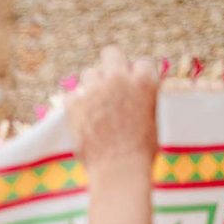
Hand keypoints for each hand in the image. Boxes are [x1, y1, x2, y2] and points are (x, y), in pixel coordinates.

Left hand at [65, 46, 159, 182]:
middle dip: (111, 65)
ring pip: (89, 74)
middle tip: (108, 82)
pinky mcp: (74, 102)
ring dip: (92, 86)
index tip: (132, 89)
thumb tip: (132, 92)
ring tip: (96, 108)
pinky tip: (83, 121)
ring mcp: (94, 89)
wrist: (118, 169)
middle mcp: (119, 78)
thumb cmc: (140, 151)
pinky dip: (76, 106)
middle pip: (111, 54)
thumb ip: (141, 98)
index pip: (141, 64)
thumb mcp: (151, 117)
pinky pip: (72, 95)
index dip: (136, 77)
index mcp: (145, 81)